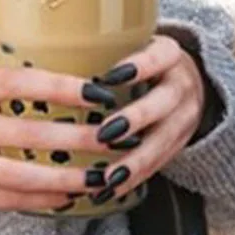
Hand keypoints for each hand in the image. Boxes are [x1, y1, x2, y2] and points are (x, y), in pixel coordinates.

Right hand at [0, 67, 118, 212]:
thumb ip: (0, 90)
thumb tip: (69, 85)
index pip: (22, 82)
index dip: (64, 86)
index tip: (101, 90)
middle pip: (32, 132)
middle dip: (82, 137)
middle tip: (119, 137)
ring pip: (25, 173)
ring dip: (70, 177)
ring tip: (104, 176)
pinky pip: (9, 198)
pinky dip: (44, 198)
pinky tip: (71, 196)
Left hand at [88, 36, 204, 204]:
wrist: (190, 81)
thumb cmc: (146, 63)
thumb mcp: (137, 46)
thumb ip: (104, 51)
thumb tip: (44, 52)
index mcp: (169, 55)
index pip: (159, 56)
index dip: (138, 67)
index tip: (109, 77)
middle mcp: (182, 85)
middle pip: (164, 102)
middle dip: (135, 119)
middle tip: (104, 134)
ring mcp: (186, 116)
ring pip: (164, 140)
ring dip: (134, 160)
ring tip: (106, 177)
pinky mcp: (182, 142)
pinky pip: (160, 163)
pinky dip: (134, 178)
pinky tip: (109, 188)